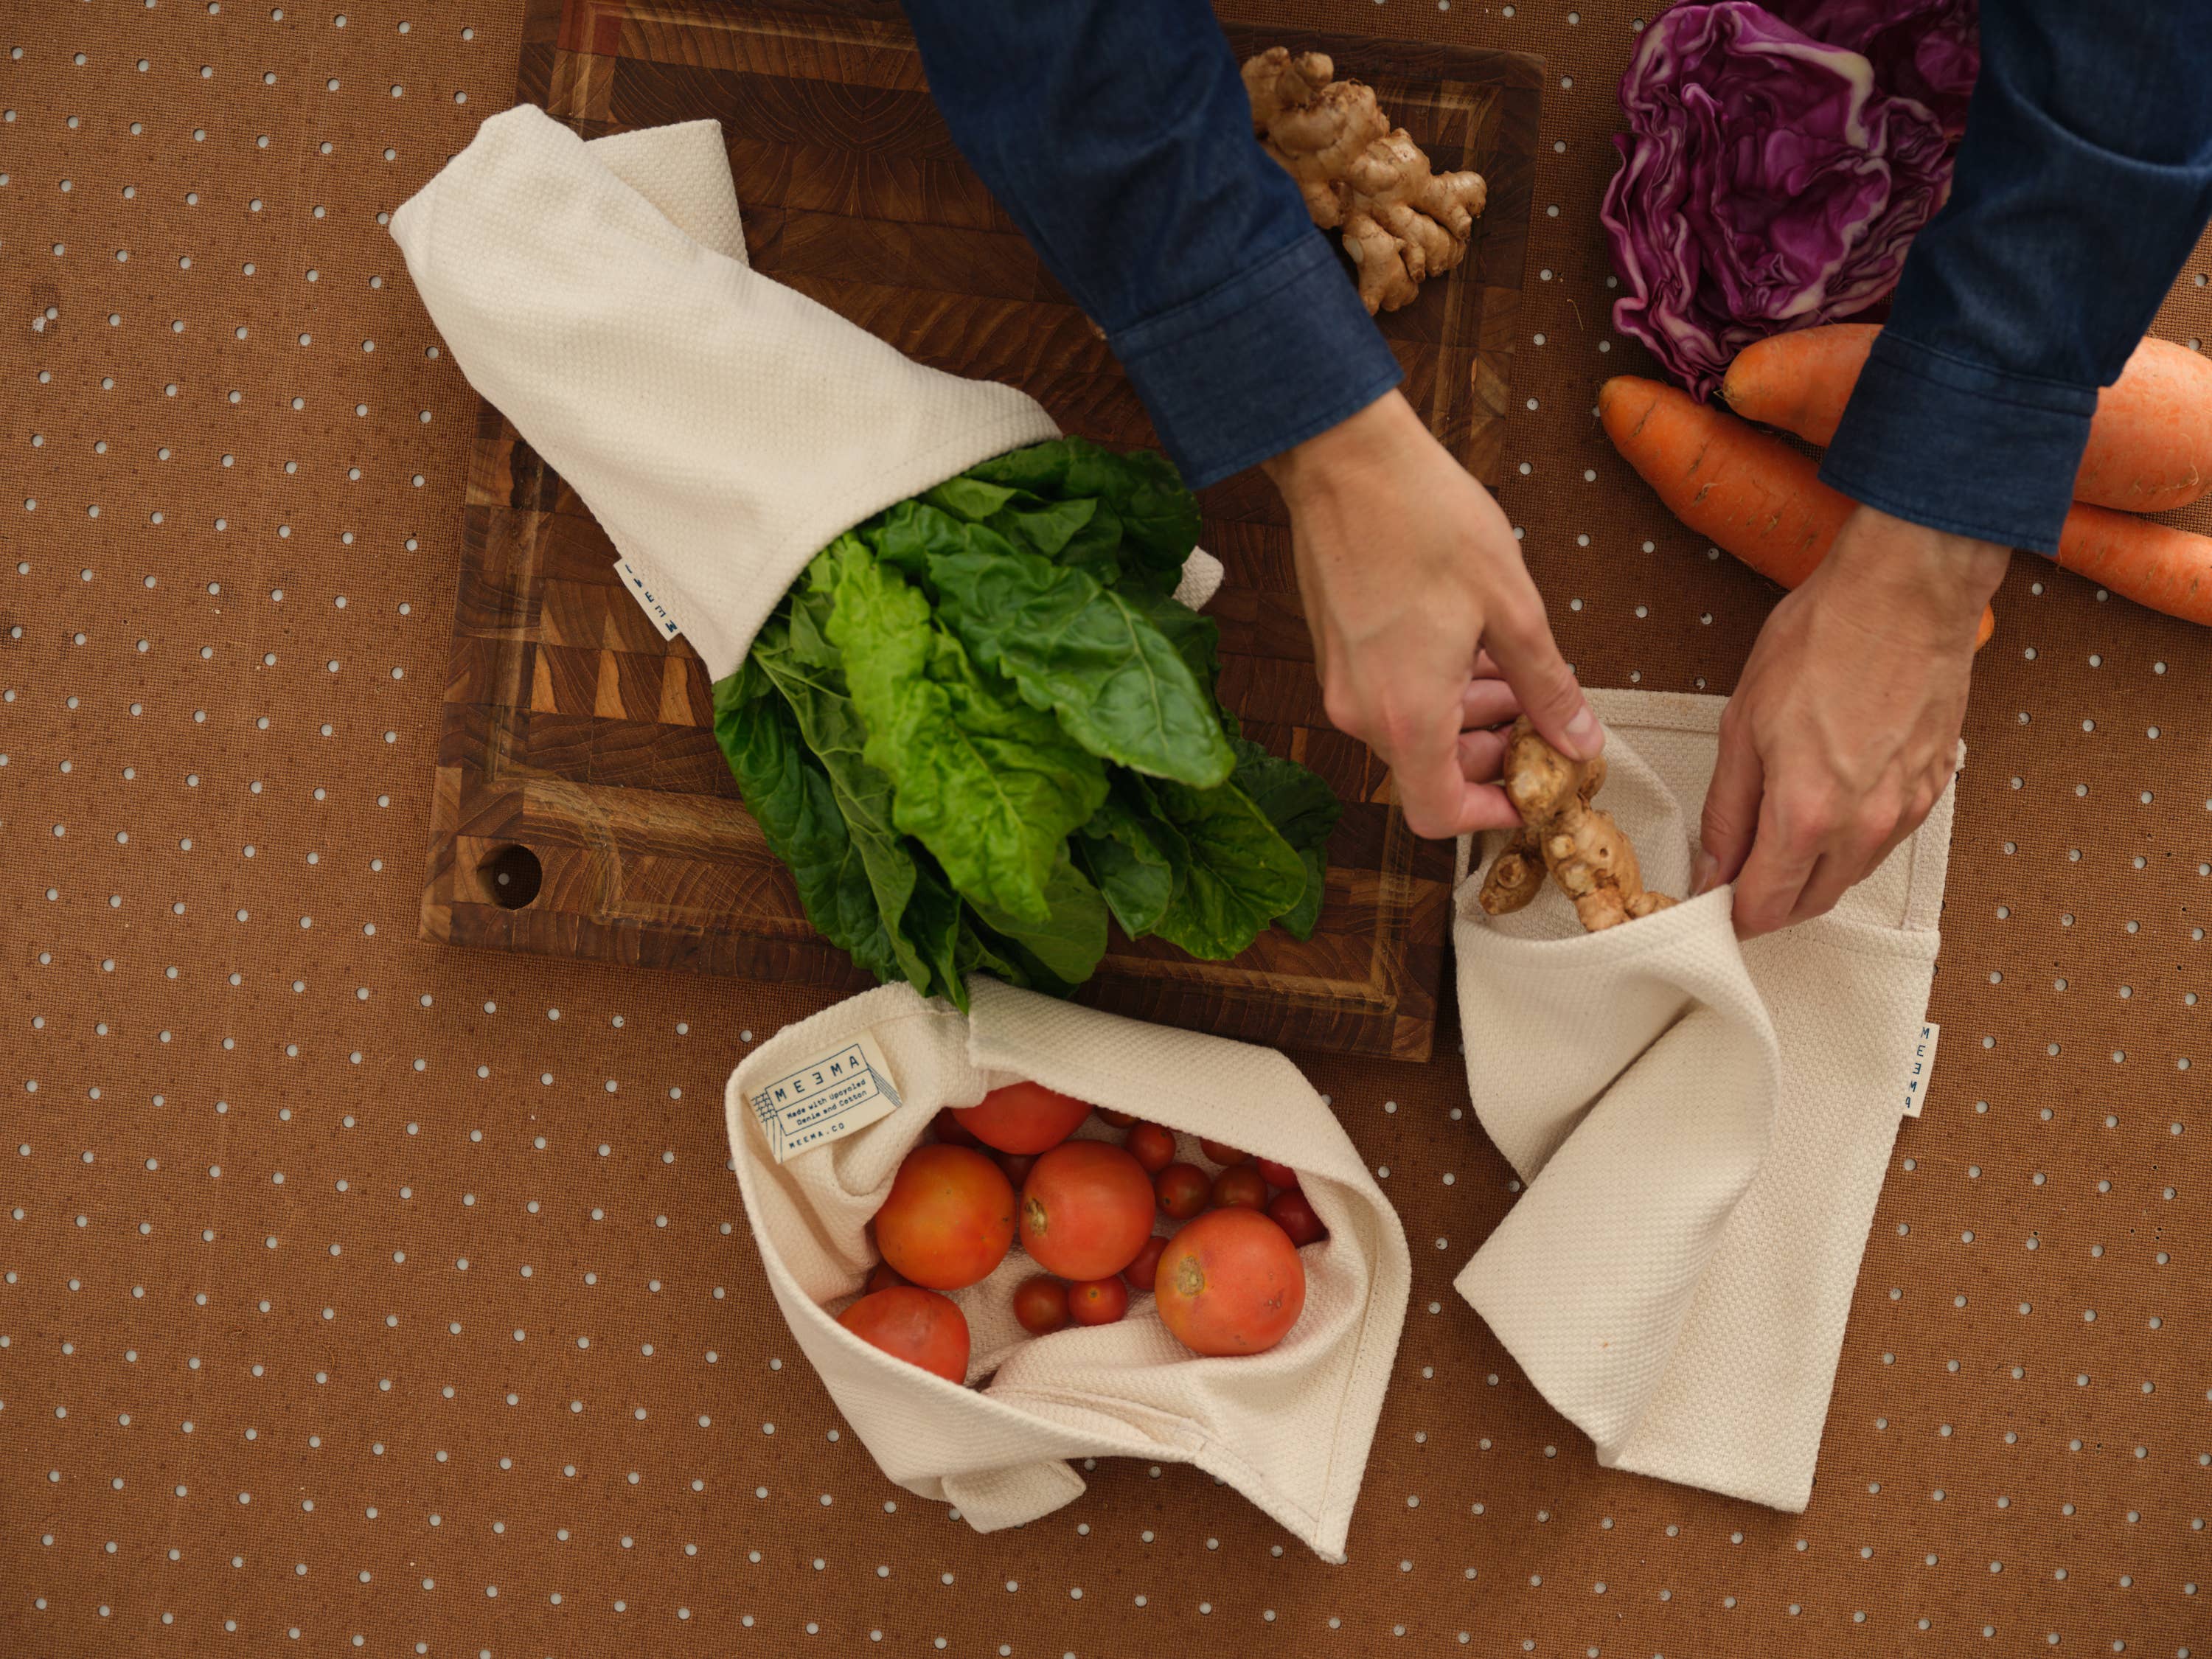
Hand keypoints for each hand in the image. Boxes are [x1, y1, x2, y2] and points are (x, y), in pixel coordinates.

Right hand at [1263, 391, 1598, 837]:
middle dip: (1491, 748)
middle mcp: (1362, 712)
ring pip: (1413, 729)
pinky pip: (1390, 695)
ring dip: (1467, 711)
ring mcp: (1341, 682)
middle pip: (1430, 770)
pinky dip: (1434, 685)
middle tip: (1540, 706)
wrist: (1344, 457)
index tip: (1533, 787)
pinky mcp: (1334, 652)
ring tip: (1510, 658)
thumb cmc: (1425, 518)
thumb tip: (1579, 739)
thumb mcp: (1512, 607)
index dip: (1492, 814)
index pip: (1439, 814)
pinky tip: (1469, 635)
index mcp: (1407, 715)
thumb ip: (1547, 687)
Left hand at [1696, 503, 2009, 935]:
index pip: (1765, 908)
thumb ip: (1726, 812)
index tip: (1714, 896)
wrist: (1905, 595)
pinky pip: (1884, 841)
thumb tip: (1712, 867)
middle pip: (1810, 904)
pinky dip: (1851, 839)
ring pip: (1849, 875)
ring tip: (1782, 825)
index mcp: (1806, 815)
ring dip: (1812, 870)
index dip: (1731, 911)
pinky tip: (1831, 800)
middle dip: (1770, 898)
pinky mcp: (1933, 790)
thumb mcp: (1741, 727)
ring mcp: (1906, 812)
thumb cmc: (1823, 641)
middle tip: (1740, 867)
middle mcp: (1863, 827)